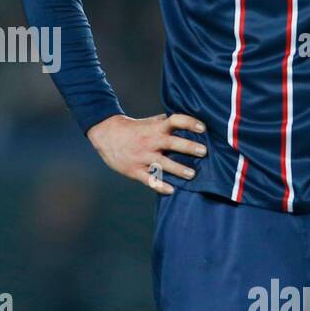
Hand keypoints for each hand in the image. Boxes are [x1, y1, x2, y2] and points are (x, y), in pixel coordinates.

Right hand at [87, 113, 206, 195]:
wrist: (106, 134)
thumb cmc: (132, 128)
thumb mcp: (149, 122)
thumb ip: (166, 123)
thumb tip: (186, 121)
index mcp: (155, 128)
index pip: (175, 121)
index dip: (189, 122)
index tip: (202, 127)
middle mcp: (150, 141)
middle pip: (172, 143)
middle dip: (188, 147)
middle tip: (203, 152)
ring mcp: (142, 156)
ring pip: (162, 164)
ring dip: (178, 169)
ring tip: (192, 174)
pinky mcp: (135, 170)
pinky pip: (149, 179)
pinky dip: (160, 185)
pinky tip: (171, 190)